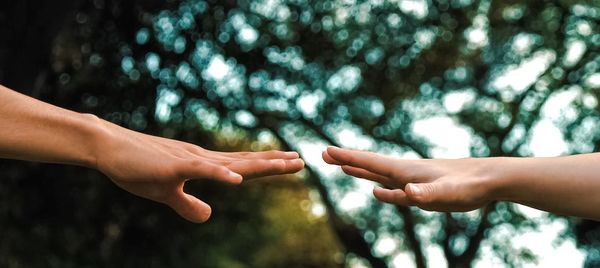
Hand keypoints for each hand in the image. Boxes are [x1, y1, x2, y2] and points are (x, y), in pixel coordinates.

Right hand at [95, 120, 303, 222]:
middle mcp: (203, 159)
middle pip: (244, 162)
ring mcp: (190, 161)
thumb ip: (188, 205)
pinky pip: (201, 171)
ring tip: (285, 163)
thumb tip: (208, 217)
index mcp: (203, 165)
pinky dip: (220, 176)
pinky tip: (238, 180)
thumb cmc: (136, 168)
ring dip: (258, 165)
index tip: (289, 163)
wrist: (109, 148)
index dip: (266, 165)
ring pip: (231, 164)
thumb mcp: (166, 194)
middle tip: (301, 161)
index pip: (241, 166)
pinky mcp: (174, 167)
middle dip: (273, 163)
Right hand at [323, 146, 494, 211]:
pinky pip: (393, 185)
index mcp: (405, 172)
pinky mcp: (421, 187)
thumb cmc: (468, 186)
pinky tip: (377, 189)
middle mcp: (405, 172)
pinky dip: (379, 184)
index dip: (347, 157)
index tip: (326, 150)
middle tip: (324, 155)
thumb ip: (426, 194)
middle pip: (369, 165)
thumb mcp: (447, 193)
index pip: (370, 163)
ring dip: (360, 170)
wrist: (488, 178)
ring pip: (379, 174)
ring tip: (344, 166)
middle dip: (347, 160)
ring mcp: (412, 179)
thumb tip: (406, 193)